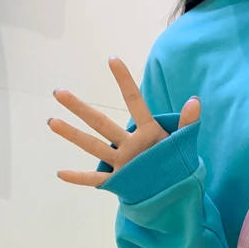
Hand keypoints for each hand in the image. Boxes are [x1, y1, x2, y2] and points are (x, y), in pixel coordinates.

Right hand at [48, 57, 200, 186]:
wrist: (174, 188)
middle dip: (81, 108)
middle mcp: (129, 144)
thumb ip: (189, 123)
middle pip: (101, 123)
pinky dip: (79, 178)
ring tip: (53, 122)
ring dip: (73, 135)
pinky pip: (96, 179)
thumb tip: (195, 100)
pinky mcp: (119, 180)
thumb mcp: (184, 143)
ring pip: (94, 146)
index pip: (135, 103)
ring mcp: (122, 162)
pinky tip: (60, 173)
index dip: (125, 82)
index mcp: (147, 132)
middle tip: (59, 92)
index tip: (112, 59)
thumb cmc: (176, 161)